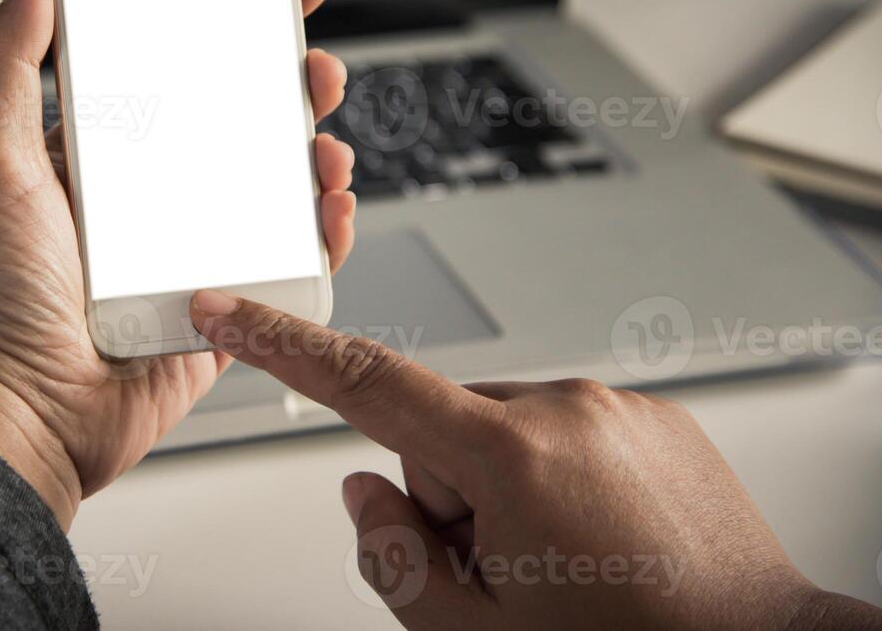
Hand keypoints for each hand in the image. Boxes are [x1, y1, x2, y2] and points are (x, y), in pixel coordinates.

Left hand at [0, 0, 356, 528]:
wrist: (16, 418)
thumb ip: (10, 57)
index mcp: (94, 149)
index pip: (170, 60)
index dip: (222, 12)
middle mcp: (146, 194)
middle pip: (236, 116)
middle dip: (287, 79)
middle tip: (313, 58)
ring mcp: (187, 250)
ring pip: (272, 184)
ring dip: (312, 153)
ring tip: (324, 144)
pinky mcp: (221, 307)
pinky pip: (287, 262)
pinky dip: (321, 234)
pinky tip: (331, 210)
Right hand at [187, 292, 881, 630]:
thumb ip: (393, 558)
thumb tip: (367, 493)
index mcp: (510, 458)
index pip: (365, 383)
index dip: (282, 345)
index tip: (228, 310)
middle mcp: (564, 408)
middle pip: (439, 431)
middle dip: (446, 493)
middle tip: (502, 571)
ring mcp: (615, 409)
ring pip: (502, 433)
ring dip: (506, 489)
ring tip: (567, 563)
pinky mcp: (653, 416)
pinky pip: (564, 431)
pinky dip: (560, 478)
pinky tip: (603, 541)